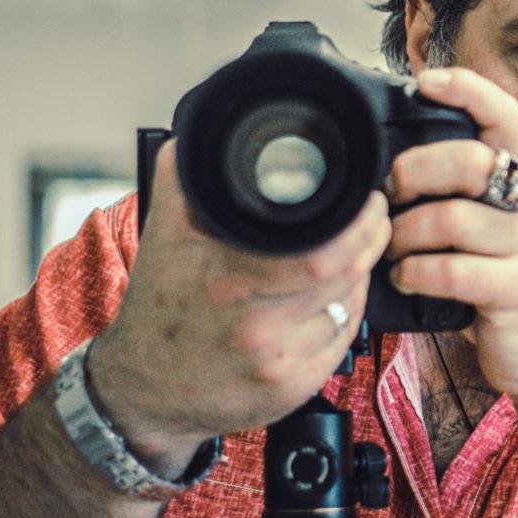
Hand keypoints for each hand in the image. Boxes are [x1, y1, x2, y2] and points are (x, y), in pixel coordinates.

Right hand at [86, 142, 391, 474]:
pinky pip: (343, 337)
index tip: (367, 199)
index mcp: (228, 280)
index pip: (324, 250)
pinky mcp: (294, 387)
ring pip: (350, 303)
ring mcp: (279, 361)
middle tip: (375, 216)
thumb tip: (211, 127)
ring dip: (361, 272)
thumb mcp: (163, 232)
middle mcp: (256, 325)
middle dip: (371, 239)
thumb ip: (187, 174)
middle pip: (346, 274)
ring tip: (353, 249)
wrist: (143, 390)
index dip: (359, 222)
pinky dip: (346, 308)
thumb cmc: (160, 306)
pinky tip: (333, 294)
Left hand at [385, 66, 517, 399]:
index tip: (424, 83)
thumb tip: (382, 172)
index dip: (467, 90)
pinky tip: (407, 281)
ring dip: (404, 236)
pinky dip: (416, 274)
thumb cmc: (500, 294)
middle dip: (412, 172)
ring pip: (451, 218)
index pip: (503, 117)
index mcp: (517, 185)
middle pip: (470, 160)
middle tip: (387, 197)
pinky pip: (454, 270)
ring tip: (393, 254)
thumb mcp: (483, 238)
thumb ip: (452, 201)